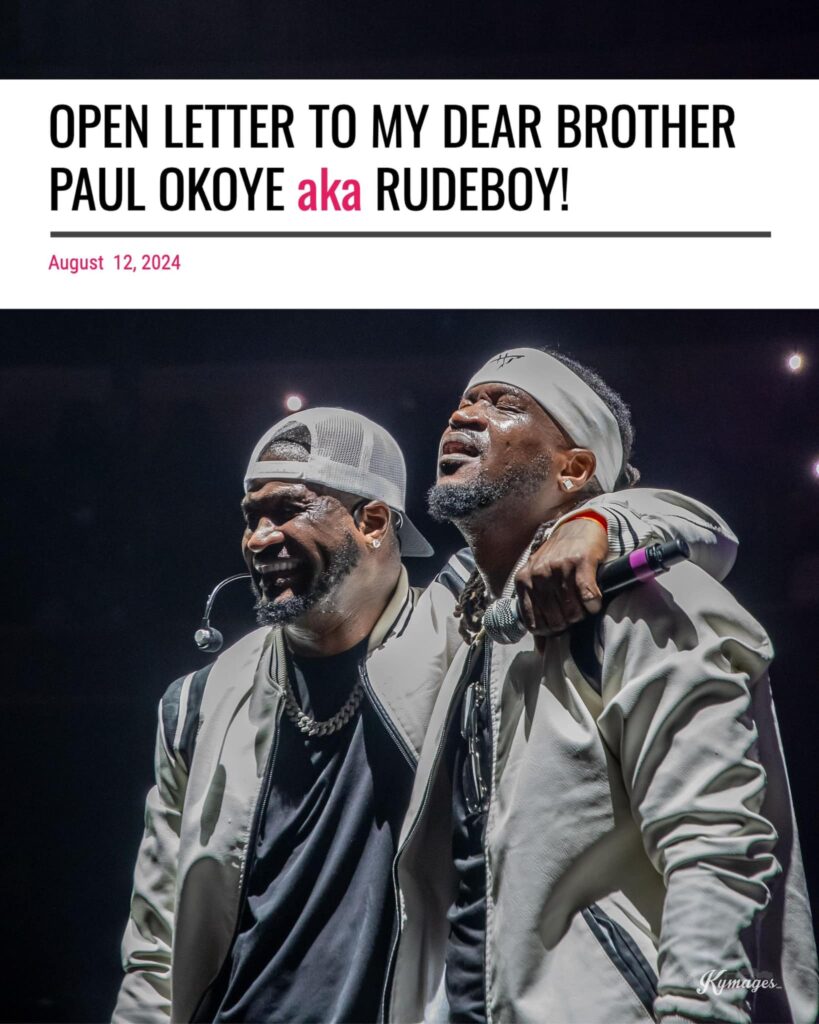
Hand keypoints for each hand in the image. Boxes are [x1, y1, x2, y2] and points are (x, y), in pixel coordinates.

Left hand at [515, 518, 607, 635]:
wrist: (577, 527)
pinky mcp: (581, 562)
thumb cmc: (557, 559)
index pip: (534, 623)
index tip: (559, 625)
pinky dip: (593, 604)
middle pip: (555, 619)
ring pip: (572, 610)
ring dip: (582, 614)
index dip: (549, 630)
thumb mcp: (539, 582)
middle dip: (567, 622)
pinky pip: (588, 596)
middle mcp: (538, 573)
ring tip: (584, 606)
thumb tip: (541, 650)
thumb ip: (537, 613)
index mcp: (524, 580)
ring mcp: (558, 567)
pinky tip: (595, 601)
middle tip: (574, 613)